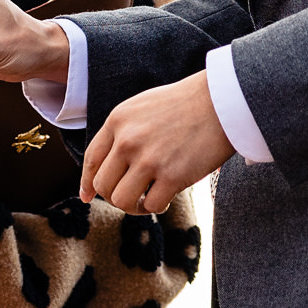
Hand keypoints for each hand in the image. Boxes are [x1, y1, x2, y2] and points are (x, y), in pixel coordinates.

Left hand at [78, 71, 234, 212]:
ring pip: (121, 200)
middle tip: (131, 195)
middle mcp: (127, 140)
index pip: (91, 160)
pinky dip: (155, 207)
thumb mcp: (142, 107)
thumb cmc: (184, 104)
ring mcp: (149, 159)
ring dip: (133, 206)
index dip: (87, 183)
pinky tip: (164, 198)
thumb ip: (123, 131)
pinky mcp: (172, 176)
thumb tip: (111, 163)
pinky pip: (152, 205)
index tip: (87, 196)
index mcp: (117, 121)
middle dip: (113, 196)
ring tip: (146, 200)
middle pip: (103, 185)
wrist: (221, 101)